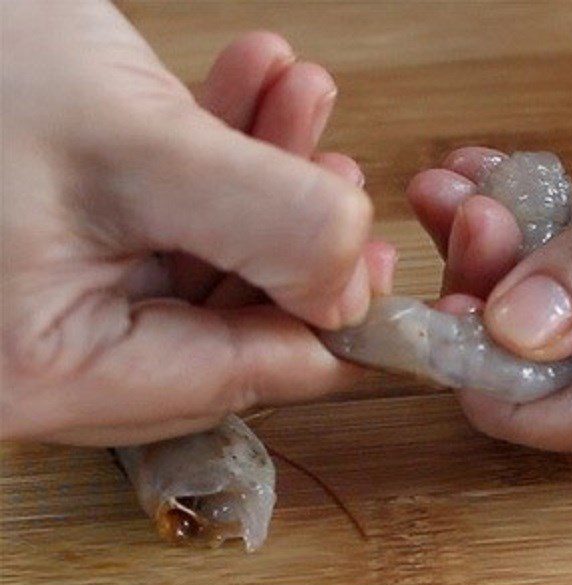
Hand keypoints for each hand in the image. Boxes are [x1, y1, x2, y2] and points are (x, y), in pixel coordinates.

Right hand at [1, 0, 394, 444]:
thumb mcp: (130, 143)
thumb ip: (268, 225)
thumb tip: (353, 291)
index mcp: (54, 372)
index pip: (242, 378)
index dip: (333, 330)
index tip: (389, 277)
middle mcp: (54, 361)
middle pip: (230, 325)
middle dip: (296, 238)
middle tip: (342, 173)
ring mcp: (58, 309)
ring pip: (207, 269)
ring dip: (264, 182)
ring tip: (297, 98)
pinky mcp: (64, 256)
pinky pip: (166, 229)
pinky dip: (215, 163)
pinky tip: (250, 91)